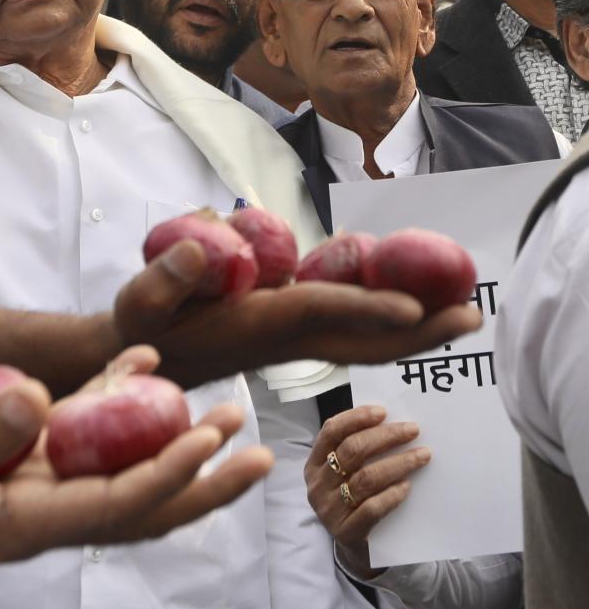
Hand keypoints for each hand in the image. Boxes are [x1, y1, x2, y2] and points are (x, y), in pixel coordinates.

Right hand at [0, 346, 271, 602]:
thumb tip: (40, 400)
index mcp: (28, 525)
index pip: (116, 505)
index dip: (166, 475)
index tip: (208, 441)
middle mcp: (47, 511)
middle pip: (143, 500)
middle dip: (202, 479)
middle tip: (257, 451)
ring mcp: (36, 489)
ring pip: (121, 464)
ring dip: (172, 436)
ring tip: (224, 407)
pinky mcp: (18, 467)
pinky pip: (80, 435)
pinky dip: (112, 400)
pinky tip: (138, 362)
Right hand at [114, 241, 481, 388]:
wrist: (136, 362)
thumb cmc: (139, 330)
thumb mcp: (140, 302)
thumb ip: (164, 277)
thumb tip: (196, 245)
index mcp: (256, 329)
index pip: (318, 314)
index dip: (364, 307)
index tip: (410, 304)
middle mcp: (285, 340)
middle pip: (363, 340)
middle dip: (418, 332)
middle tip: (473, 317)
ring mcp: (291, 341)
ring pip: (363, 339)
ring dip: (413, 328)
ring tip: (459, 309)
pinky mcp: (288, 335)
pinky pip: (348, 329)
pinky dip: (384, 317)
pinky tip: (406, 300)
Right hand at [305, 404, 430, 576]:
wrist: (352, 548)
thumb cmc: (352, 500)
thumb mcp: (343, 473)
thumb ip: (356, 451)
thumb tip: (389, 422)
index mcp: (314, 463)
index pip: (331, 431)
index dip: (356, 418)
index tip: (383, 412)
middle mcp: (318, 484)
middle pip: (352, 451)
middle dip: (386, 436)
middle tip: (413, 430)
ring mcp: (330, 509)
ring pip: (366, 478)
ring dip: (398, 463)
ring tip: (422, 455)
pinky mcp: (346, 532)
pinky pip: (372, 508)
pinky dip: (392, 495)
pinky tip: (407, 486)